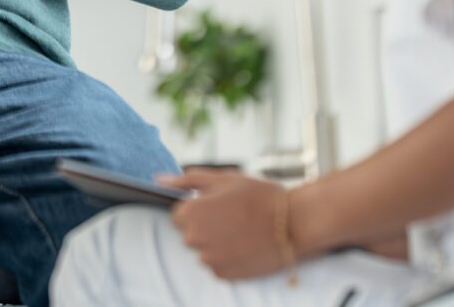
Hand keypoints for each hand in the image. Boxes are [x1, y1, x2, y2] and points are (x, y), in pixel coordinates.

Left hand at [160, 168, 290, 280]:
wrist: (294, 222)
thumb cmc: (258, 195)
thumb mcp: (223, 179)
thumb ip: (187, 180)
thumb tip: (159, 180)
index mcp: (191, 212)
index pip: (178, 214)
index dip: (198, 207)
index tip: (218, 205)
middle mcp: (194, 239)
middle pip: (190, 233)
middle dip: (206, 225)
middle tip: (233, 216)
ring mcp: (209, 259)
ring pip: (204, 249)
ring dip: (217, 241)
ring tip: (242, 230)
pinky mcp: (224, 274)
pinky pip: (217, 264)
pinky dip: (227, 256)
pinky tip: (245, 244)